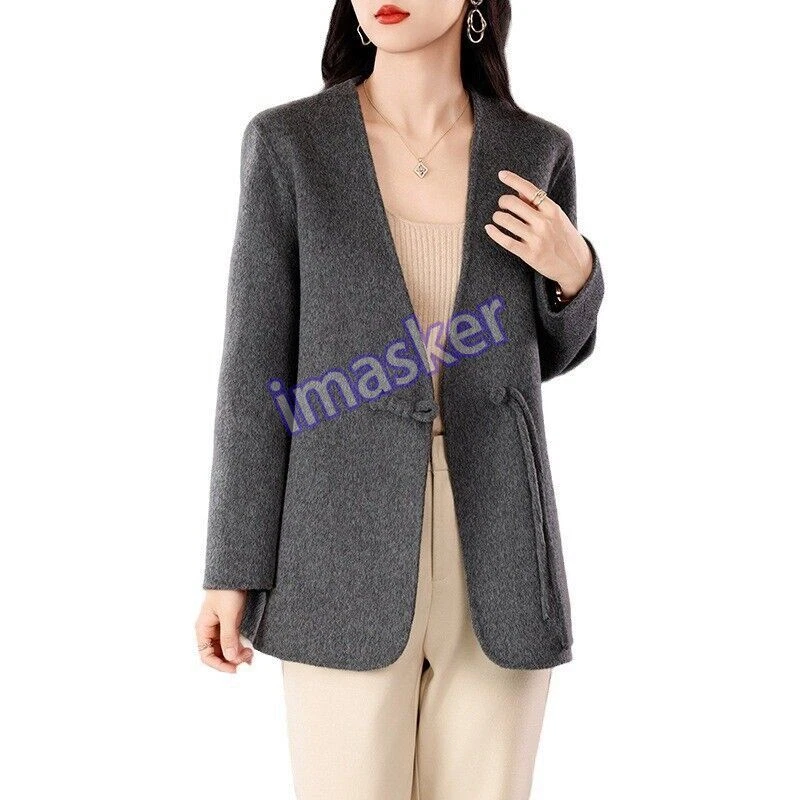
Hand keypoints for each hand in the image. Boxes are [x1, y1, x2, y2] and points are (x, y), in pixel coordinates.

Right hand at [195, 590, 252, 672]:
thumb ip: (228, 636)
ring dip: (236, 655)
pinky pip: (232, 640)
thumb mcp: (228, 614)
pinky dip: (239, 647)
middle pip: (216, 654)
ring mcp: (220, 627)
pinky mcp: (229, 623)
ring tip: (249, 655)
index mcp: (203, 628)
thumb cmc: (227, 590)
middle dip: (230, 660)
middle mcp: (210, 630)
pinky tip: (247, 648)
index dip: (219, 665)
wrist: (237, 574)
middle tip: (246, 661)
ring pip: (225, 648)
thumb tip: (230, 657)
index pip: (206, 655)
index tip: (234, 668)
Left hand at [485, 170, 592, 300]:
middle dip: (502, 202)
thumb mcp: (556, 217)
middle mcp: (544, 223)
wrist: (576, 265)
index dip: (513, 180)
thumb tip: (518, 191)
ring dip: (497, 217)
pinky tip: (489, 229)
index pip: (529, 189)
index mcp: (552, 210)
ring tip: (498, 218)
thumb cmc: (563, 238)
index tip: (501, 174)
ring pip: (506, 221)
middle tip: (501, 205)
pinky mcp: (529, 254)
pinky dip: (494, 233)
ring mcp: (536, 239)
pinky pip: (506, 241)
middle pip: (513, 203)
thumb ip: (538, 205)